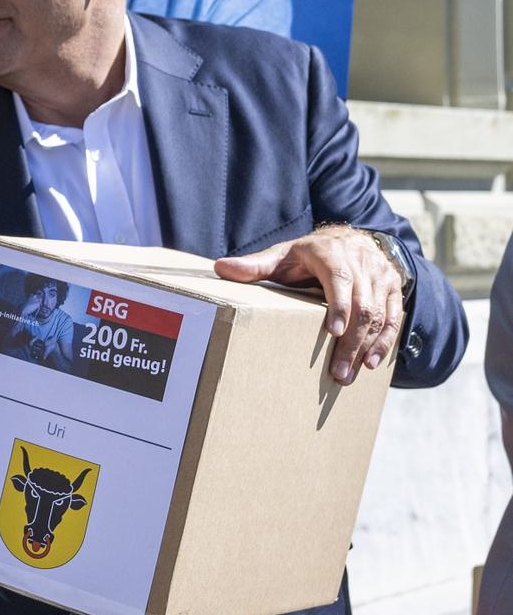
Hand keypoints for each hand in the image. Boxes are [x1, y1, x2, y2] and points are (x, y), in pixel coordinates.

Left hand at [214, 227, 404, 383]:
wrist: (349, 239)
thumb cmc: (307, 255)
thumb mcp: (280, 256)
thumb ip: (255, 265)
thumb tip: (220, 268)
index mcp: (331, 253)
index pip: (340, 279)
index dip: (340, 305)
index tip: (334, 332)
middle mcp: (361, 262)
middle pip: (363, 304)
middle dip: (351, 341)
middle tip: (338, 372)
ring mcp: (381, 275)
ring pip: (380, 314)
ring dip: (367, 347)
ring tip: (350, 374)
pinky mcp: (394, 288)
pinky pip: (394, 317)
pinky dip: (385, 341)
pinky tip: (372, 363)